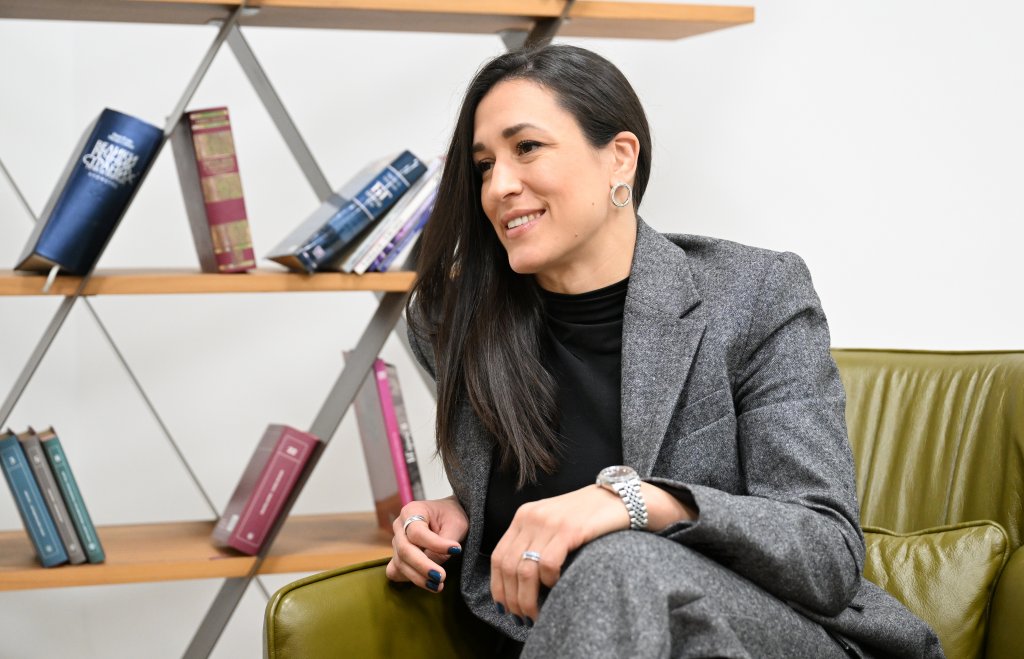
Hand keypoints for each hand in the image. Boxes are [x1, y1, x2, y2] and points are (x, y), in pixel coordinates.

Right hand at [386, 495, 468, 593]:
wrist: (449, 516)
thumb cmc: (453, 516)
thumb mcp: (456, 525)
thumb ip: (445, 545)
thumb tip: (432, 568)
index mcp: (412, 511)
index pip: (417, 532)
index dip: (435, 544)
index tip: (456, 550)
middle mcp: (399, 525)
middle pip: (404, 550)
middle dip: (423, 566)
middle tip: (441, 577)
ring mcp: (396, 541)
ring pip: (400, 563)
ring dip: (418, 578)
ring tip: (439, 585)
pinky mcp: (397, 556)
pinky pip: (395, 571)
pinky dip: (408, 578)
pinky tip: (425, 582)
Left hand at [490, 485, 629, 623]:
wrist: (619, 497)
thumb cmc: (587, 518)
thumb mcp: (553, 524)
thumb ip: (535, 543)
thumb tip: (520, 583)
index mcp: (523, 516)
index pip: (498, 557)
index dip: (498, 587)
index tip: (504, 608)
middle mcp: (531, 517)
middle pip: (508, 566)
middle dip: (512, 598)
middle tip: (523, 618)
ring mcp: (549, 522)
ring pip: (525, 570)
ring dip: (528, 598)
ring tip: (537, 613)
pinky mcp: (569, 529)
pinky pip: (548, 563)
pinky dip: (550, 582)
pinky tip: (558, 587)